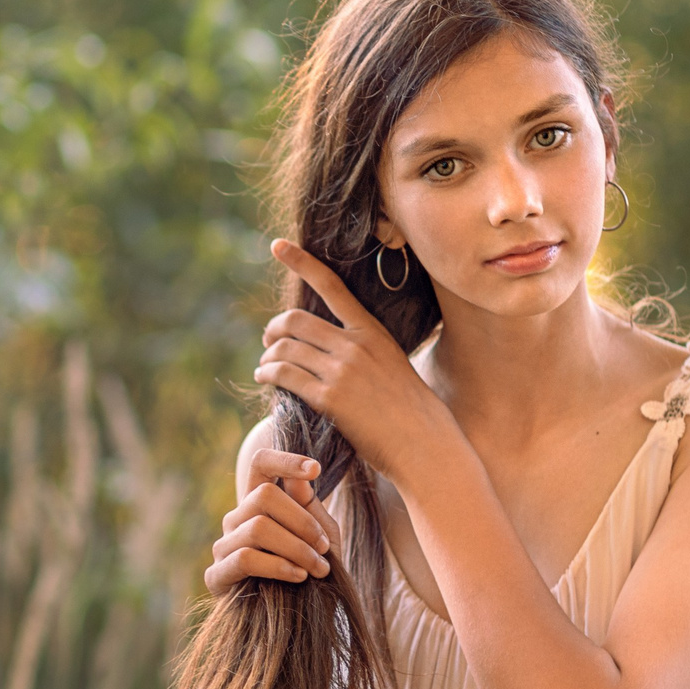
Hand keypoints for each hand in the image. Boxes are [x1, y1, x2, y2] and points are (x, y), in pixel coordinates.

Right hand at [206, 448, 346, 590]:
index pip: (261, 464)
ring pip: (258, 527)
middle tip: (324, 547)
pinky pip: (246, 559)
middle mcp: (236, 518)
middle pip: (264, 495)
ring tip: (318, 568)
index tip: (316, 469)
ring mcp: (223, 545)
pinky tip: (299, 577)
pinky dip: (278, 566)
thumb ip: (311, 508)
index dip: (285, 460)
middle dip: (302, 521)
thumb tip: (302, 478)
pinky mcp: (217, 575)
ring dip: (297, 548)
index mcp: (258, 502)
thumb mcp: (322, 537)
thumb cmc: (310, 572)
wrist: (299, 620)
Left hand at [253, 240, 460, 485]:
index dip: (300, 262)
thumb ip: (361, 349)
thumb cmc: (408, 410)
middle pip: (294, 321)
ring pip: (284, 349)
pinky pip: (284, 375)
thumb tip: (326, 344)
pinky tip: (265, 378)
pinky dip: (267, 373)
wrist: (424, 443)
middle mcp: (355, 345)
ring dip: (267, 357)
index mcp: (371, 331)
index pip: (331, 285)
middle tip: (268, 341)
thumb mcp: (390, 363)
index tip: (277, 245)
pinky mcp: (330, 398)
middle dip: (273, 330)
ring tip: (265, 366)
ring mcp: (342, 371)